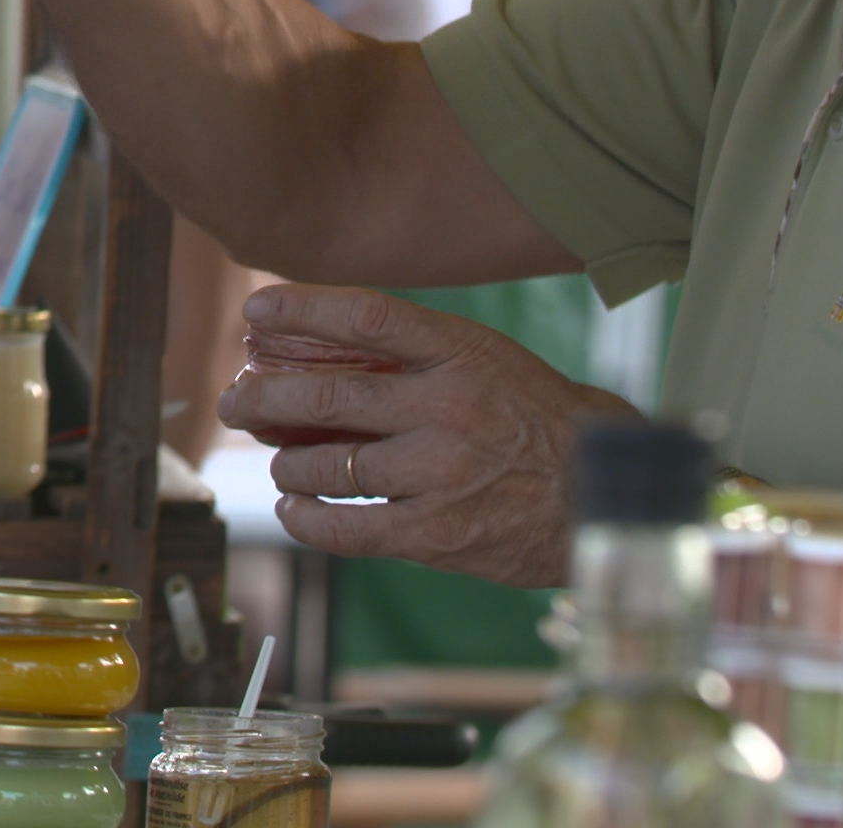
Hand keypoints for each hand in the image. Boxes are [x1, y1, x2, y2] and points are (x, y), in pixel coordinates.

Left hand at [215, 283, 639, 588]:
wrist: (607, 497)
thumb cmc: (539, 423)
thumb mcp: (491, 363)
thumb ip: (419, 357)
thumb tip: (323, 352)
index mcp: (463, 354)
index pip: (366, 317)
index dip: (302, 307)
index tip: (255, 308)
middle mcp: (448, 407)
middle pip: (328, 395)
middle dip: (263, 397)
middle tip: (235, 399)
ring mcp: (440, 473)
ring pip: (327, 464)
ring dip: (286, 463)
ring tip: (280, 462)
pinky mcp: (436, 534)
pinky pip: (347, 528)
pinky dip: (307, 517)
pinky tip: (294, 507)